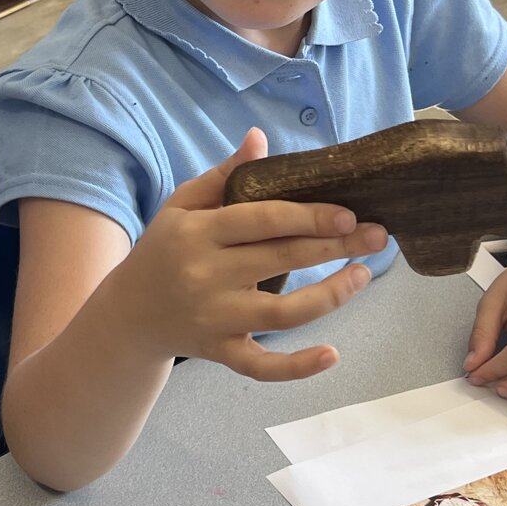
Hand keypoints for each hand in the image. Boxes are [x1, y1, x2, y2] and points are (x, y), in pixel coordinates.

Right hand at [120, 128, 389, 379]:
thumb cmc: (164, 250)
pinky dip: (297, 367)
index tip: (348, 213)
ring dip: (330, 296)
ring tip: (363, 276)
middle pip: (281, 260)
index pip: (260, 220)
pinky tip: (332, 355)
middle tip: (378, 235)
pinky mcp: (221, 351)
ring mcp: (215, 318)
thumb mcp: (182, 206)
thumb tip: (260, 138)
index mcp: (197, 233)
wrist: (128, 314)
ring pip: (282, 314)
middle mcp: (206, 276)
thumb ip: (223, 175)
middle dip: (336, 246)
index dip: (307, 216)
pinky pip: (262, 366)